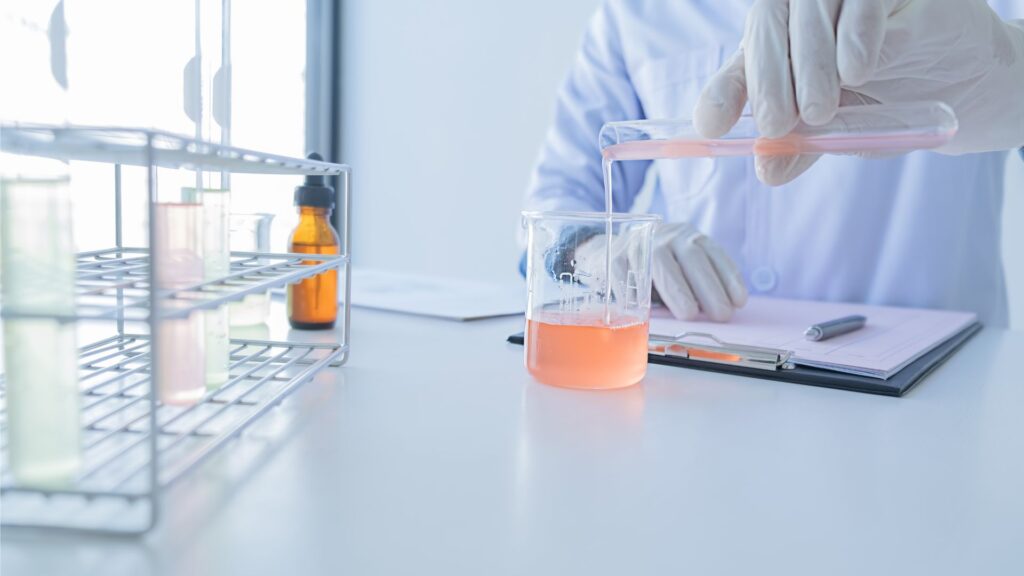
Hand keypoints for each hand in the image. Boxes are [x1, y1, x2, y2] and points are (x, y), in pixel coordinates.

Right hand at [574, 222, 746, 321]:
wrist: (607, 251)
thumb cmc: (652, 268)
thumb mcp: (679, 268)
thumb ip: (696, 284)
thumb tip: (719, 311)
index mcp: (686, 236)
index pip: (712, 253)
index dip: (728, 277)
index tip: (739, 301)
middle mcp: (665, 235)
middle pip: (691, 257)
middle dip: (709, 288)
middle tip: (721, 314)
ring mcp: (639, 244)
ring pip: (661, 263)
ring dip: (678, 291)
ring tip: (690, 315)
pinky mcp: (615, 257)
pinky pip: (628, 273)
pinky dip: (638, 292)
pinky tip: (647, 312)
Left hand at [693, 0, 1023, 184]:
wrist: (960, 84)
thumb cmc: (886, 101)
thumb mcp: (838, 130)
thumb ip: (802, 145)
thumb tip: (768, 170)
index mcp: (778, 44)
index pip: (741, 64)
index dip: (723, 93)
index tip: (712, 126)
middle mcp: (803, 10)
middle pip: (768, 25)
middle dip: (768, 81)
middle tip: (777, 125)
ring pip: (812, 7)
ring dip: (809, 62)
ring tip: (820, 110)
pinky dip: (857, 34)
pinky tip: (856, 69)